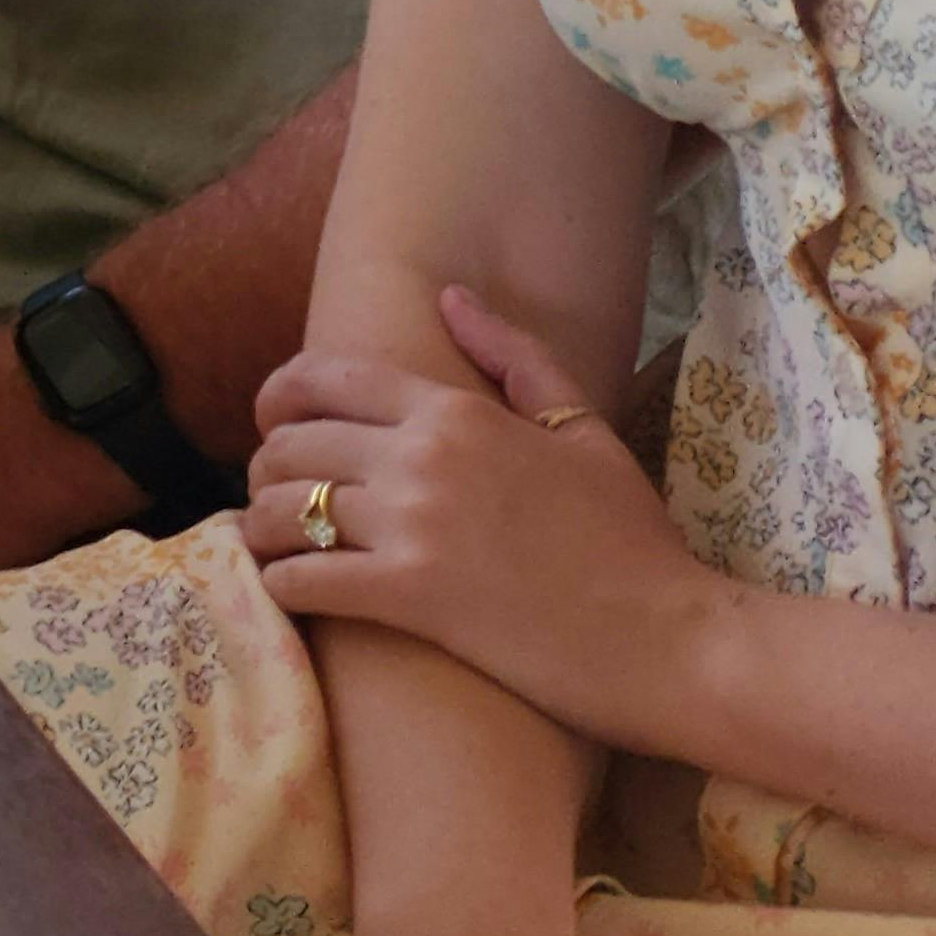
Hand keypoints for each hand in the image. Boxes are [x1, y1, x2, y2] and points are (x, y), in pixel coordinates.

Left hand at [249, 286, 720, 750]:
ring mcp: (413, 527)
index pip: (322, 376)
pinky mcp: (411, 598)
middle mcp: (422, 457)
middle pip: (289, 443)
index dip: (276, 398)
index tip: (273, 425)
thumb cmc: (633, 539)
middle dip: (268, 468)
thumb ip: (514, 358)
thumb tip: (451, 297)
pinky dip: (278, 584)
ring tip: (277, 545)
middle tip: (278, 497)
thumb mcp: (582, 429)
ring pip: (281, 508)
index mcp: (456, 411)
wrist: (671, 637)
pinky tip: (288, 591)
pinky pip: (302, 579)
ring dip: (263, 527)